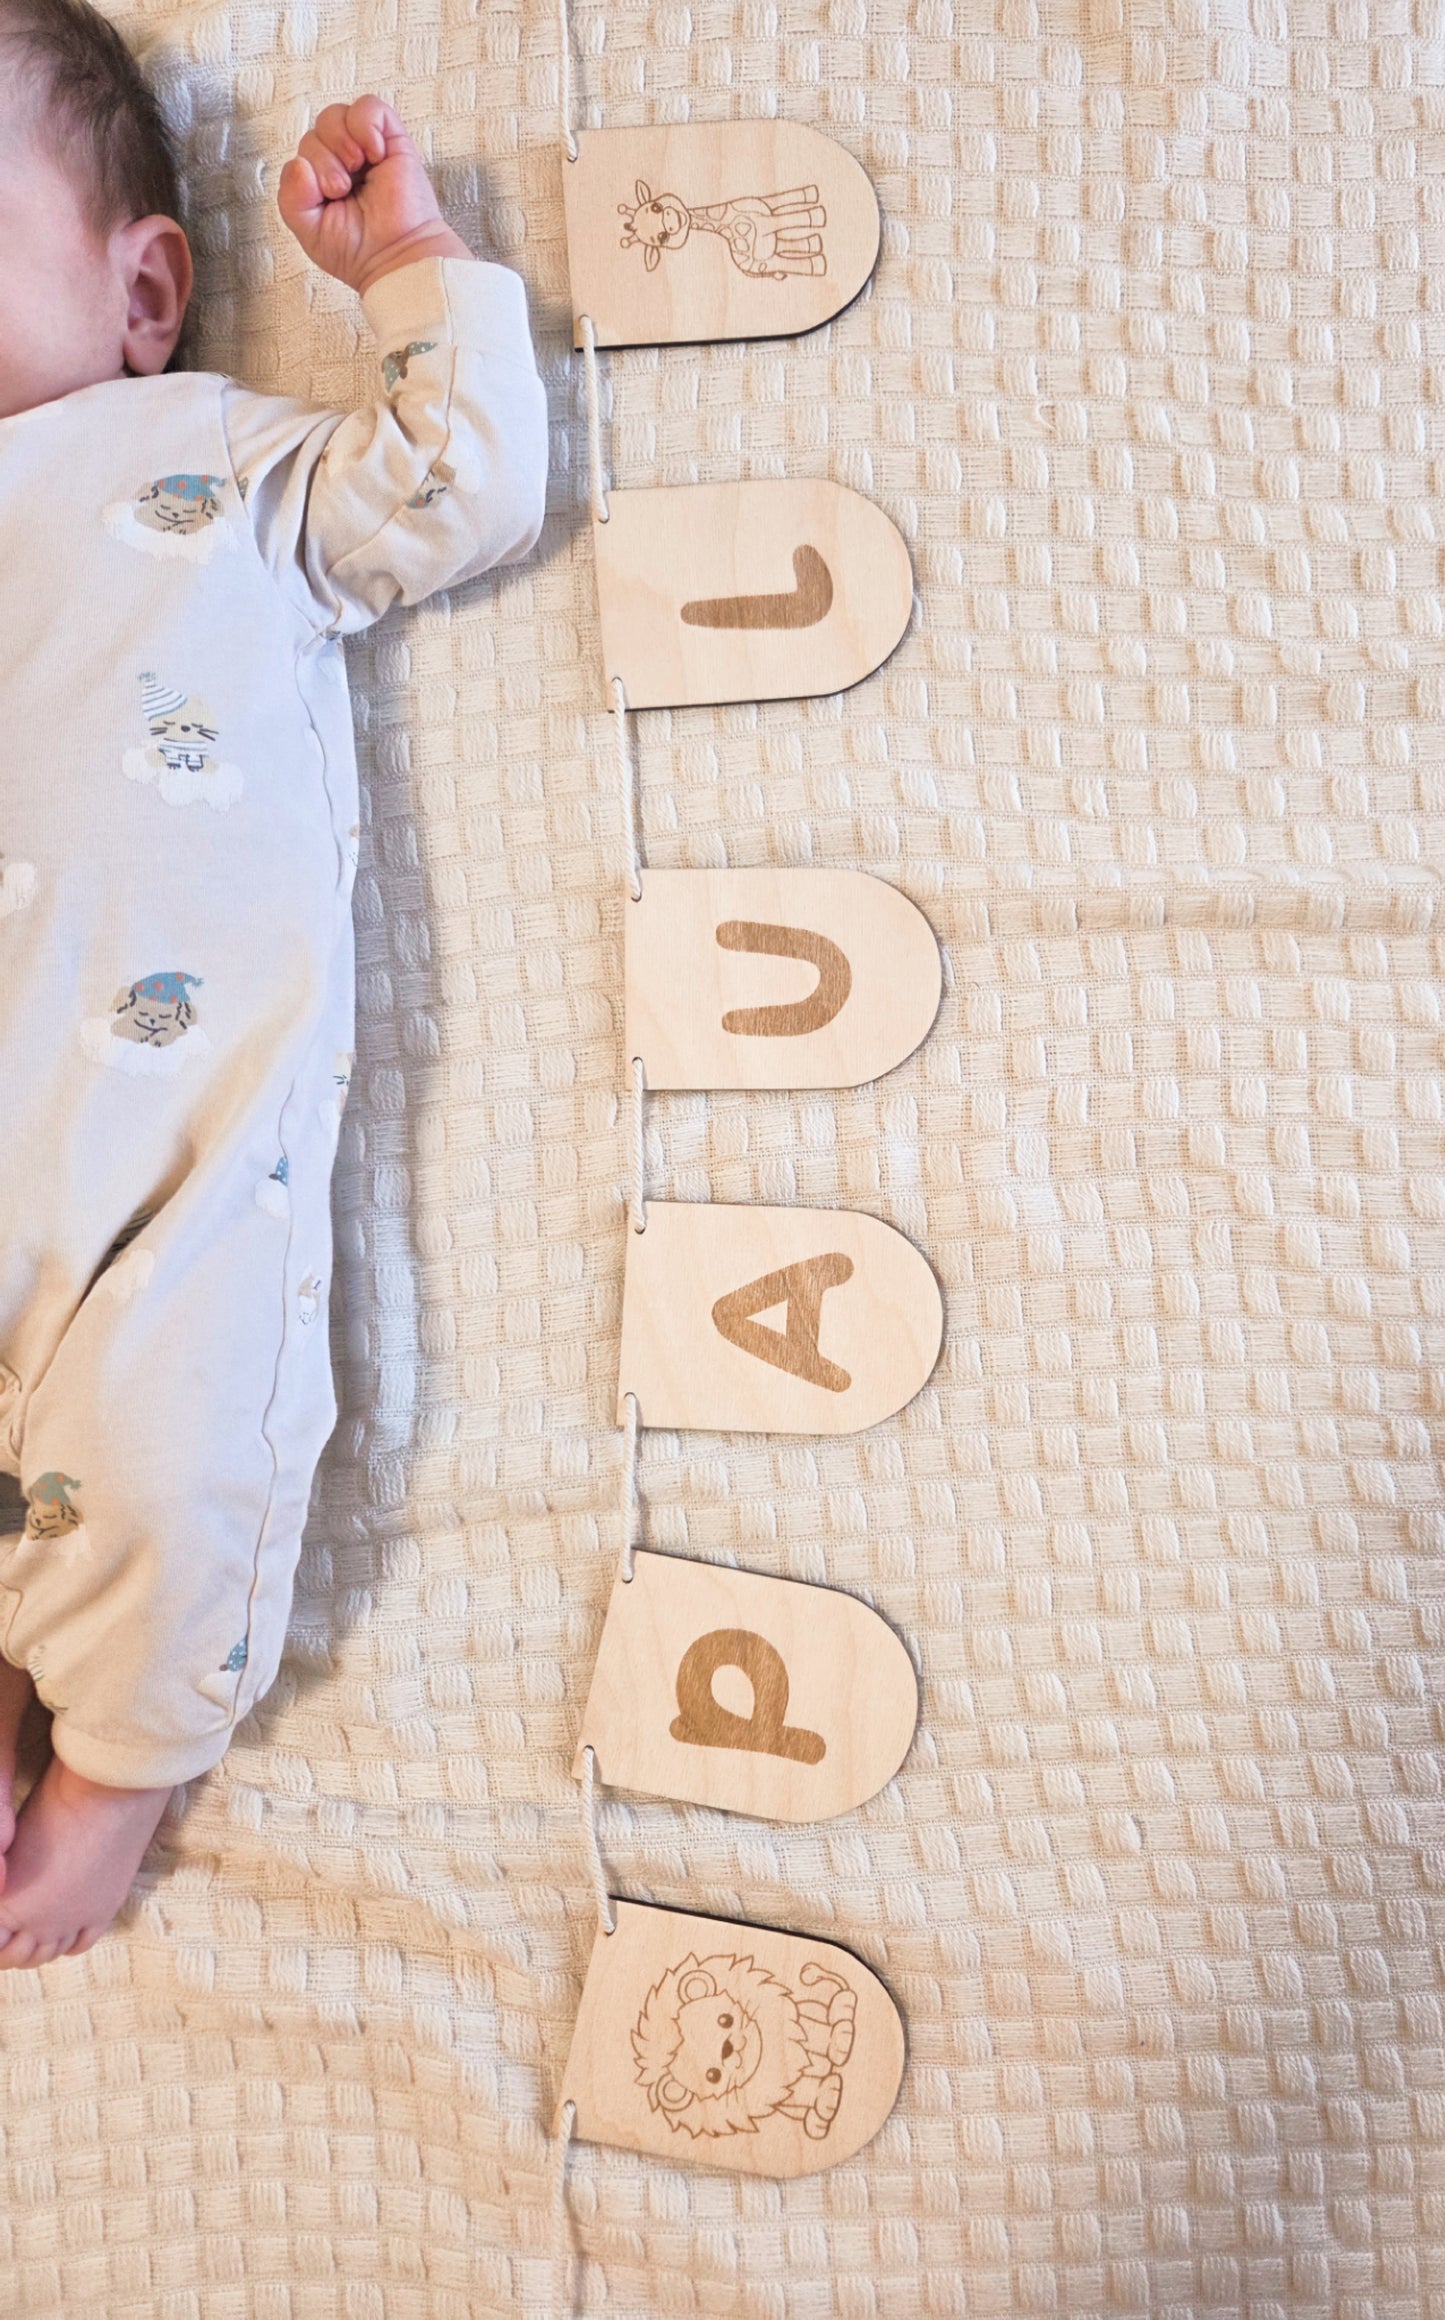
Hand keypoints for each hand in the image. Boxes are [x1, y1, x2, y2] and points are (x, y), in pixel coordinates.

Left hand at [277, 96, 471, 294]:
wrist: (395, 258)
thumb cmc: (357, 250)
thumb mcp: (308, 230)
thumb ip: (290, 198)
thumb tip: (299, 162)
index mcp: (321, 178)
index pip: (300, 152)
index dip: (306, 170)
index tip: (329, 197)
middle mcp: (341, 160)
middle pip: (315, 131)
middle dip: (323, 159)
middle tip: (342, 188)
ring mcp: (366, 148)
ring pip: (335, 114)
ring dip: (339, 139)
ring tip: (357, 165)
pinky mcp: (392, 139)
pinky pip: (369, 106)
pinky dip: (365, 125)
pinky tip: (374, 153)